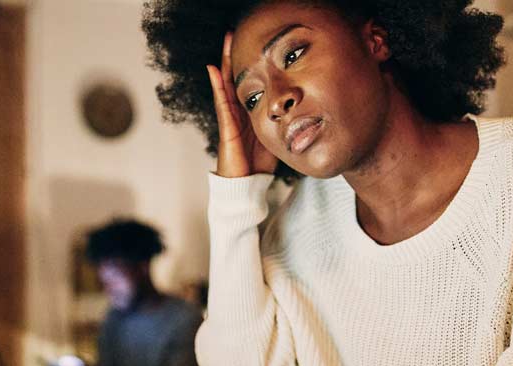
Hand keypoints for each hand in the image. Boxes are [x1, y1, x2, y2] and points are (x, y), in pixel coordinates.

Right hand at [206, 32, 278, 177]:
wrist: (247, 185)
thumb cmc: (260, 163)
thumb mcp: (275, 134)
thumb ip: (281, 119)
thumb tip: (299, 107)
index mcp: (248, 112)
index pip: (247, 83)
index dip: (248, 64)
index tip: (252, 44)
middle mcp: (237, 112)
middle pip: (234, 77)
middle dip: (233, 56)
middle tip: (232, 33)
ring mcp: (230, 118)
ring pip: (226, 84)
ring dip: (224, 62)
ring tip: (225, 42)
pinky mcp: (226, 128)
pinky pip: (221, 103)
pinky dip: (217, 85)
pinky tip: (214, 70)